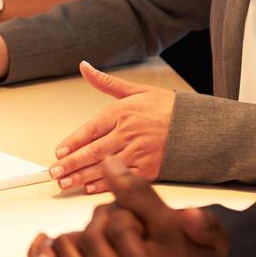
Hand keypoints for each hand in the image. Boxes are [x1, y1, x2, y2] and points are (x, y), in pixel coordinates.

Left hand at [47, 62, 176, 192]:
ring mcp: (139, 152)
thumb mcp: (137, 90)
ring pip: (103, 167)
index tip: (59, 152)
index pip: (89, 130)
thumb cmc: (170, 108)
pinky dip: (104, 185)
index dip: (71, 143)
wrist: (200, 126)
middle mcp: (128, 133)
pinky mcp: (150, 169)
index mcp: (122, 113)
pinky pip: (122, 178)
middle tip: (55, 172)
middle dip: (70, 164)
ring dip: (81, 176)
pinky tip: (90, 188)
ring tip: (65, 183)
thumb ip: (106, 83)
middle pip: (92, 151)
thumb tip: (85, 67)